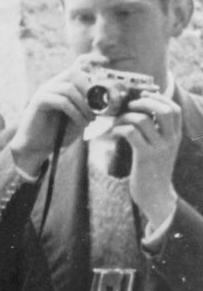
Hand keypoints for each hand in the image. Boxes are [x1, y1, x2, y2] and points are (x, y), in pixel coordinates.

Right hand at [8, 58, 95, 174]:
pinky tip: (81, 123)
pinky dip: (75, 112)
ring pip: (69, 88)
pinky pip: (61, 101)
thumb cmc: (58, 134)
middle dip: (89, 89)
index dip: (92, 77)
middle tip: (97, 108)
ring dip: (84, 105)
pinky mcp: (38, 101)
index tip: (104, 92)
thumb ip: (88, 108)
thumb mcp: (78, 119)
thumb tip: (103, 101)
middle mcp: (51, 86)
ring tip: (90, 120)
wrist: (37, 147)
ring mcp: (43, 92)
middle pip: (72, 73)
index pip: (76, 71)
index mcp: (60, 87)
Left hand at [114, 92, 181, 228]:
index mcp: (176, 136)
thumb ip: (156, 132)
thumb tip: (140, 112)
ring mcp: (159, 148)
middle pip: (163, 110)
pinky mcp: (145, 156)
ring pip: (143, 120)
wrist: (155, 195)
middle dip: (144, 103)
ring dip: (125, 116)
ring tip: (117, 122)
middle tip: (129, 106)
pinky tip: (114, 134)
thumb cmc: (152, 169)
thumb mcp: (160, 149)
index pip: (175, 109)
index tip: (144, 96)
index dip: (159, 98)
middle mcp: (171, 140)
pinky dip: (119, 129)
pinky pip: (131, 133)